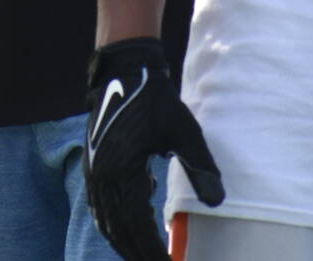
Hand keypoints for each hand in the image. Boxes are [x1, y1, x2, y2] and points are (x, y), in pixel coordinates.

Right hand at [84, 37, 222, 260]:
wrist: (124, 70)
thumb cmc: (155, 99)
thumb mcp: (184, 130)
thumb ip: (201, 166)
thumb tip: (218, 201)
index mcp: (121, 172)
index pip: (137, 227)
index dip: (153, 252)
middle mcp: (101, 178)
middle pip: (118, 231)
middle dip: (139, 254)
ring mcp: (94, 173)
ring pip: (106, 222)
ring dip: (126, 243)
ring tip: (149, 256)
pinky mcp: (95, 167)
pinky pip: (102, 208)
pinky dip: (117, 225)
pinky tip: (136, 226)